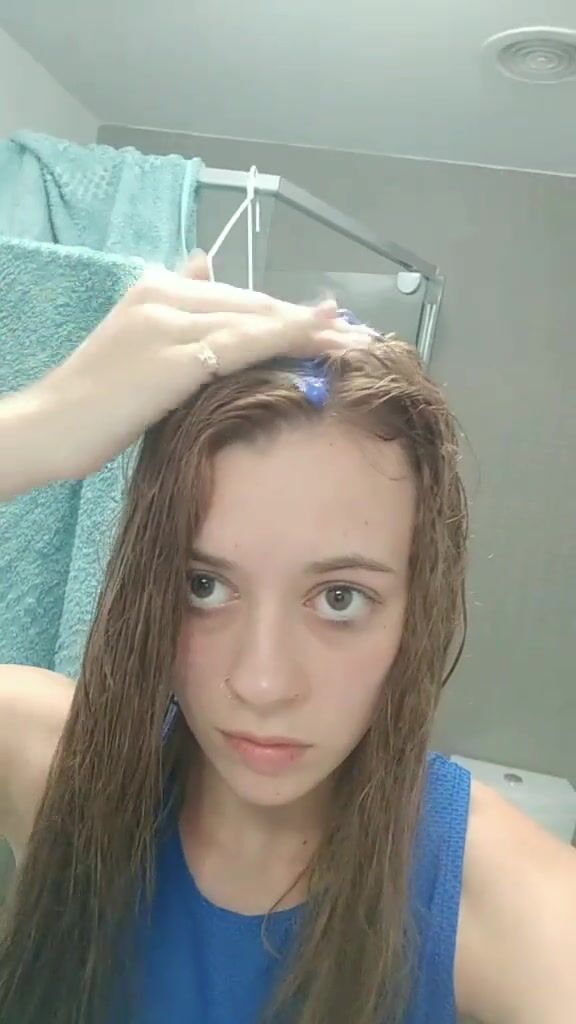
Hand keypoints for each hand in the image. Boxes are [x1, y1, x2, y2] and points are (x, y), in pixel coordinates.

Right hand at [0, 256, 369, 494]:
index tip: (329, 325)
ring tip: (356, 340)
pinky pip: (243, 343)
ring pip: (255, 319)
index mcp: (157, 288)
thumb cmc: (94, 402)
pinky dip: (287, 337)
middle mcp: (165, 293)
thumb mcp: (136, 346)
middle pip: (254, 304)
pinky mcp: (174, 357)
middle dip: (308, 321)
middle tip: (357, 333)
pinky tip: (321, 337)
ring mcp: (169, 321)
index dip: (286, 313)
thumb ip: (174, 310)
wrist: (50, 426)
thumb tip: (204, 264)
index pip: (238, 298)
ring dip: (311, 330)